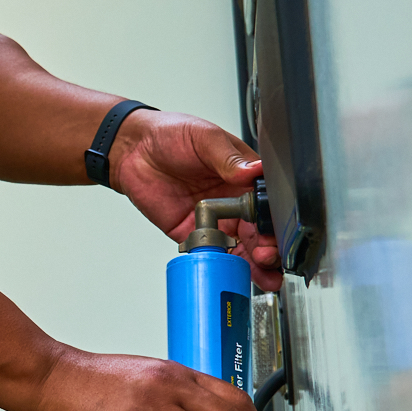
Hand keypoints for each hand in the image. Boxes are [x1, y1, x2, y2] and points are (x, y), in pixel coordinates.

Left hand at [109, 110, 279, 287]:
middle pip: (261, 232)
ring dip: (255, 264)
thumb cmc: (171, 134)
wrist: (133, 149)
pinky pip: (213, 254)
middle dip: (270, 248)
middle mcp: (235, 201)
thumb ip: (229, 158)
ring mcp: (216, 219)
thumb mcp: (204, 137)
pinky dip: (224, 266)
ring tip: (265, 276)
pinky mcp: (193, 234)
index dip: (276, 221)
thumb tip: (253, 170)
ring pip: (243, 248)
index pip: (269, 203)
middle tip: (267, 256)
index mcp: (244, 177)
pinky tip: (233, 273)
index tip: (277, 232)